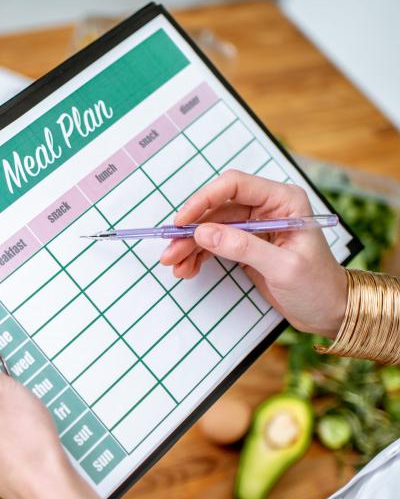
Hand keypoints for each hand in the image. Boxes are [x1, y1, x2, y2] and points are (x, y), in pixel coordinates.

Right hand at [160, 170, 346, 337]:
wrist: (329, 311)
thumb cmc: (317, 286)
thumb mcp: (282, 267)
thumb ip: (243, 247)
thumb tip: (204, 233)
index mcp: (283, 201)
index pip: (234, 187)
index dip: (203, 200)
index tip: (182, 222)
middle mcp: (267, 209)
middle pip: (217, 209)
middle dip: (191, 231)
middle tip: (170, 252)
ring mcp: (255, 228)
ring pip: (212, 229)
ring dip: (190, 247)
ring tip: (175, 266)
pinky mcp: (246, 246)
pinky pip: (216, 245)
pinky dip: (199, 256)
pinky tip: (187, 269)